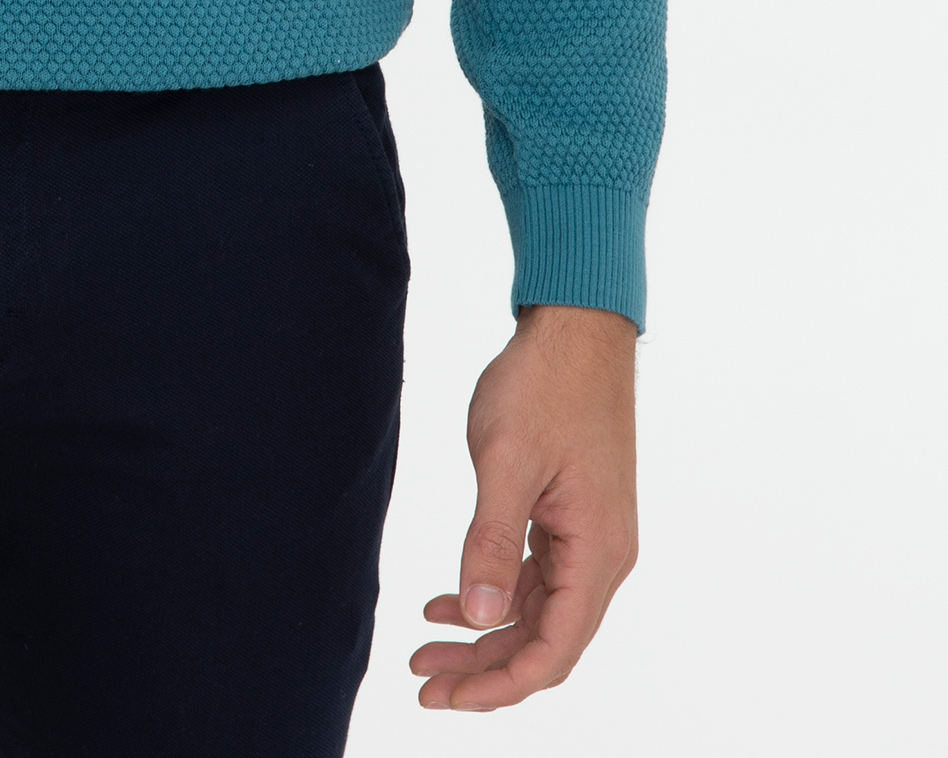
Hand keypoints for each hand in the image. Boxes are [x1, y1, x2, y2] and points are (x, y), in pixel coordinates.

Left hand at [412, 303, 637, 712]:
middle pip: (545, 642)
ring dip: (484, 636)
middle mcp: (604, 556)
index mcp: (598, 552)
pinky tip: (447, 602)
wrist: (576, 327)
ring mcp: (590, 537)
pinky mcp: (573, 516)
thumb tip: (477, 615)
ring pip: (538, 613)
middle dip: (484, 670)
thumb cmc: (545, 384)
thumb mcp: (505, 461)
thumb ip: (490, 542)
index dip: (499, 685)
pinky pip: (536, 578)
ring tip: (425, 651)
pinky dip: (494, 594)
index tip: (446, 699)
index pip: (553, 652)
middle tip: (423, 685)